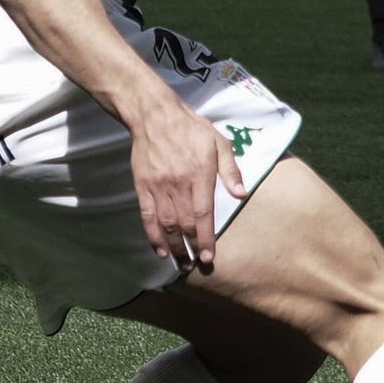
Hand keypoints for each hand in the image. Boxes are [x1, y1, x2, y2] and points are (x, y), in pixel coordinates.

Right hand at [129, 94, 247, 271]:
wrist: (155, 116)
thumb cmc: (192, 128)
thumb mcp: (218, 142)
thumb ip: (230, 169)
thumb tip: (241, 194)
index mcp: (199, 175)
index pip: (203, 214)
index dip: (205, 238)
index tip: (208, 257)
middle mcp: (178, 184)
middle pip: (184, 224)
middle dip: (190, 248)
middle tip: (195, 266)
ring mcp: (158, 187)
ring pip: (166, 224)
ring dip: (173, 247)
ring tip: (180, 264)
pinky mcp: (142, 186)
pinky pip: (147, 216)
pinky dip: (153, 235)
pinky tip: (160, 250)